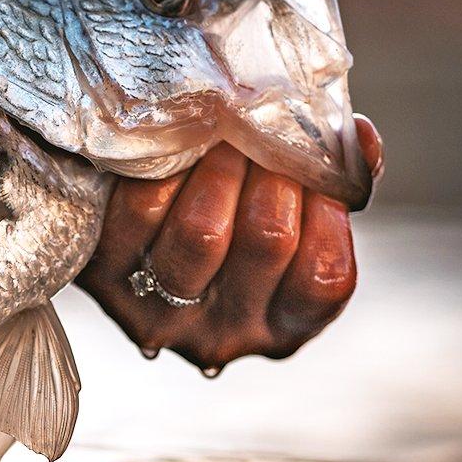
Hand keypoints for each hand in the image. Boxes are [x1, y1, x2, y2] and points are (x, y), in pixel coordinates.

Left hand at [76, 116, 383, 372]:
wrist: (122, 227)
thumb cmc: (228, 219)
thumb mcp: (288, 216)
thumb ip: (331, 183)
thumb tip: (359, 138)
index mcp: (278, 328)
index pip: (323, 279)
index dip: (327, 211)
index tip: (317, 163)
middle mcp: (218, 335)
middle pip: (266, 241)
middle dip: (274, 169)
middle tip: (266, 127)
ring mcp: (155, 311)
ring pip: (202, 231)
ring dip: (221, 165)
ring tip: (225, 129)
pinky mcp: (102, 276)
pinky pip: (141, 211)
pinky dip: (166, 167)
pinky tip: (177, 142)